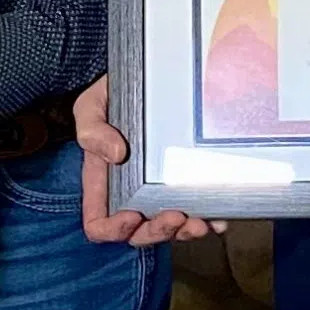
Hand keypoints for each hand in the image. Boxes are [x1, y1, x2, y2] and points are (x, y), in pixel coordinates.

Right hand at [75, 76, 219, 244]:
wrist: (148, 76)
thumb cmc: (113, 95)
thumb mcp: (91, 106)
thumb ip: (92, 130)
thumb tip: (115, 154)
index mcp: (104, 183)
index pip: (100, 223)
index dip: (114, 229)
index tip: (132, 214)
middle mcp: (132, 193)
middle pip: (139, 233)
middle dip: (157, 232)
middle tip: (175, 216)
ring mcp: (161, 189)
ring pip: (171, 228)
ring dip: (185, 232)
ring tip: (199, 221)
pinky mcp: (187, 181)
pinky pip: (199, 210)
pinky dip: (209, 219)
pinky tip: (217, 215)